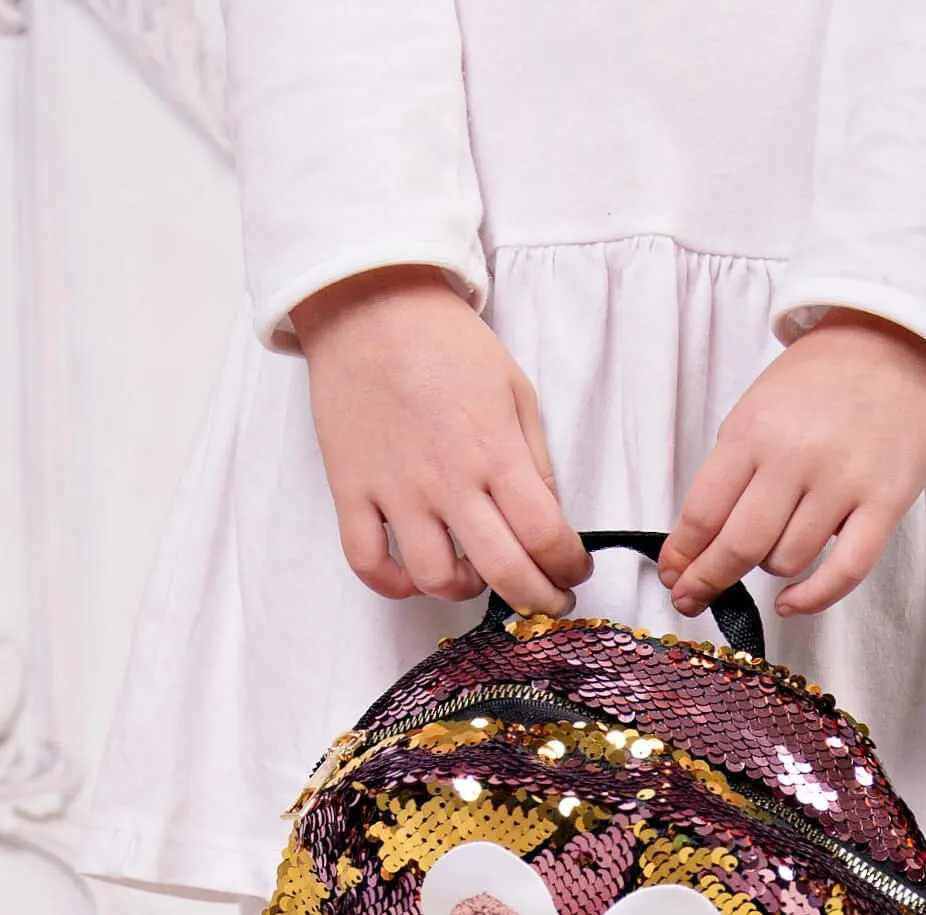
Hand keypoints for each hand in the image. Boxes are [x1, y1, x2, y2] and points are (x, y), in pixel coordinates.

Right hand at [291, 266, 590, 613]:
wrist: (370, 304)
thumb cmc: (448, 345)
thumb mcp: (516, 391)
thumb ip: (535, 461)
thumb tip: (550, 520)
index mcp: (496, 452)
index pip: (547, 537)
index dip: (569, 569)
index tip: (574, 572)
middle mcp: (448, 480)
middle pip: (503, 571)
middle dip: (538, 599)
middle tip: (547, 599)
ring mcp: (395, 490)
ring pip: (435, 579)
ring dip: (466, 590)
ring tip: (476, 572)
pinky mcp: (351, 490)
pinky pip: (367, 563)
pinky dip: (392, 584)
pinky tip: (412, 576)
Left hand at [659, 311, 925, 618]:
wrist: (898, 345)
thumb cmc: (820, 382)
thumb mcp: (757, 409)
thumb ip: (730, 471)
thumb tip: (697, 542)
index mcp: (753, 430)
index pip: (703, 513)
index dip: (682, 556)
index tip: (672, 576)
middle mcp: (795, 456)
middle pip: (738, 546)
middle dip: (707, 581)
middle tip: (692, 598)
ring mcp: (843, 481)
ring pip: (787, 560)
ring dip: (770, 568)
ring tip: (772, 551)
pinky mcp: (885, 502)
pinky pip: (845, 571)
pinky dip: (813, 598)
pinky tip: (790, 602)